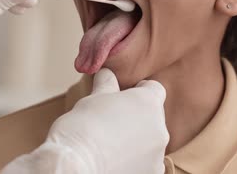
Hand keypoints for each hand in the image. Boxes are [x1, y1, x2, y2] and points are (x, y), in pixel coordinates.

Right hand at [45, 69, 168, 173]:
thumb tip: (107, 73)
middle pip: (153, 116)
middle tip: (111, 121)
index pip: (154, 89)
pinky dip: (134, 160)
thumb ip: (106, 84)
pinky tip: (113, 160)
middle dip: (136, 117)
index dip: (138, 90)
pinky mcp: (151, 173)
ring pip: (149, 141)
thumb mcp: (93, 98)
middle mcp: (160, 128)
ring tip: (109, 144)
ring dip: (136, 140)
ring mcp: (158, 155)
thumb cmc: (82, 127)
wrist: (76, 164)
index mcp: (148, 103)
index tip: (123, 96)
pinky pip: (146, 162)